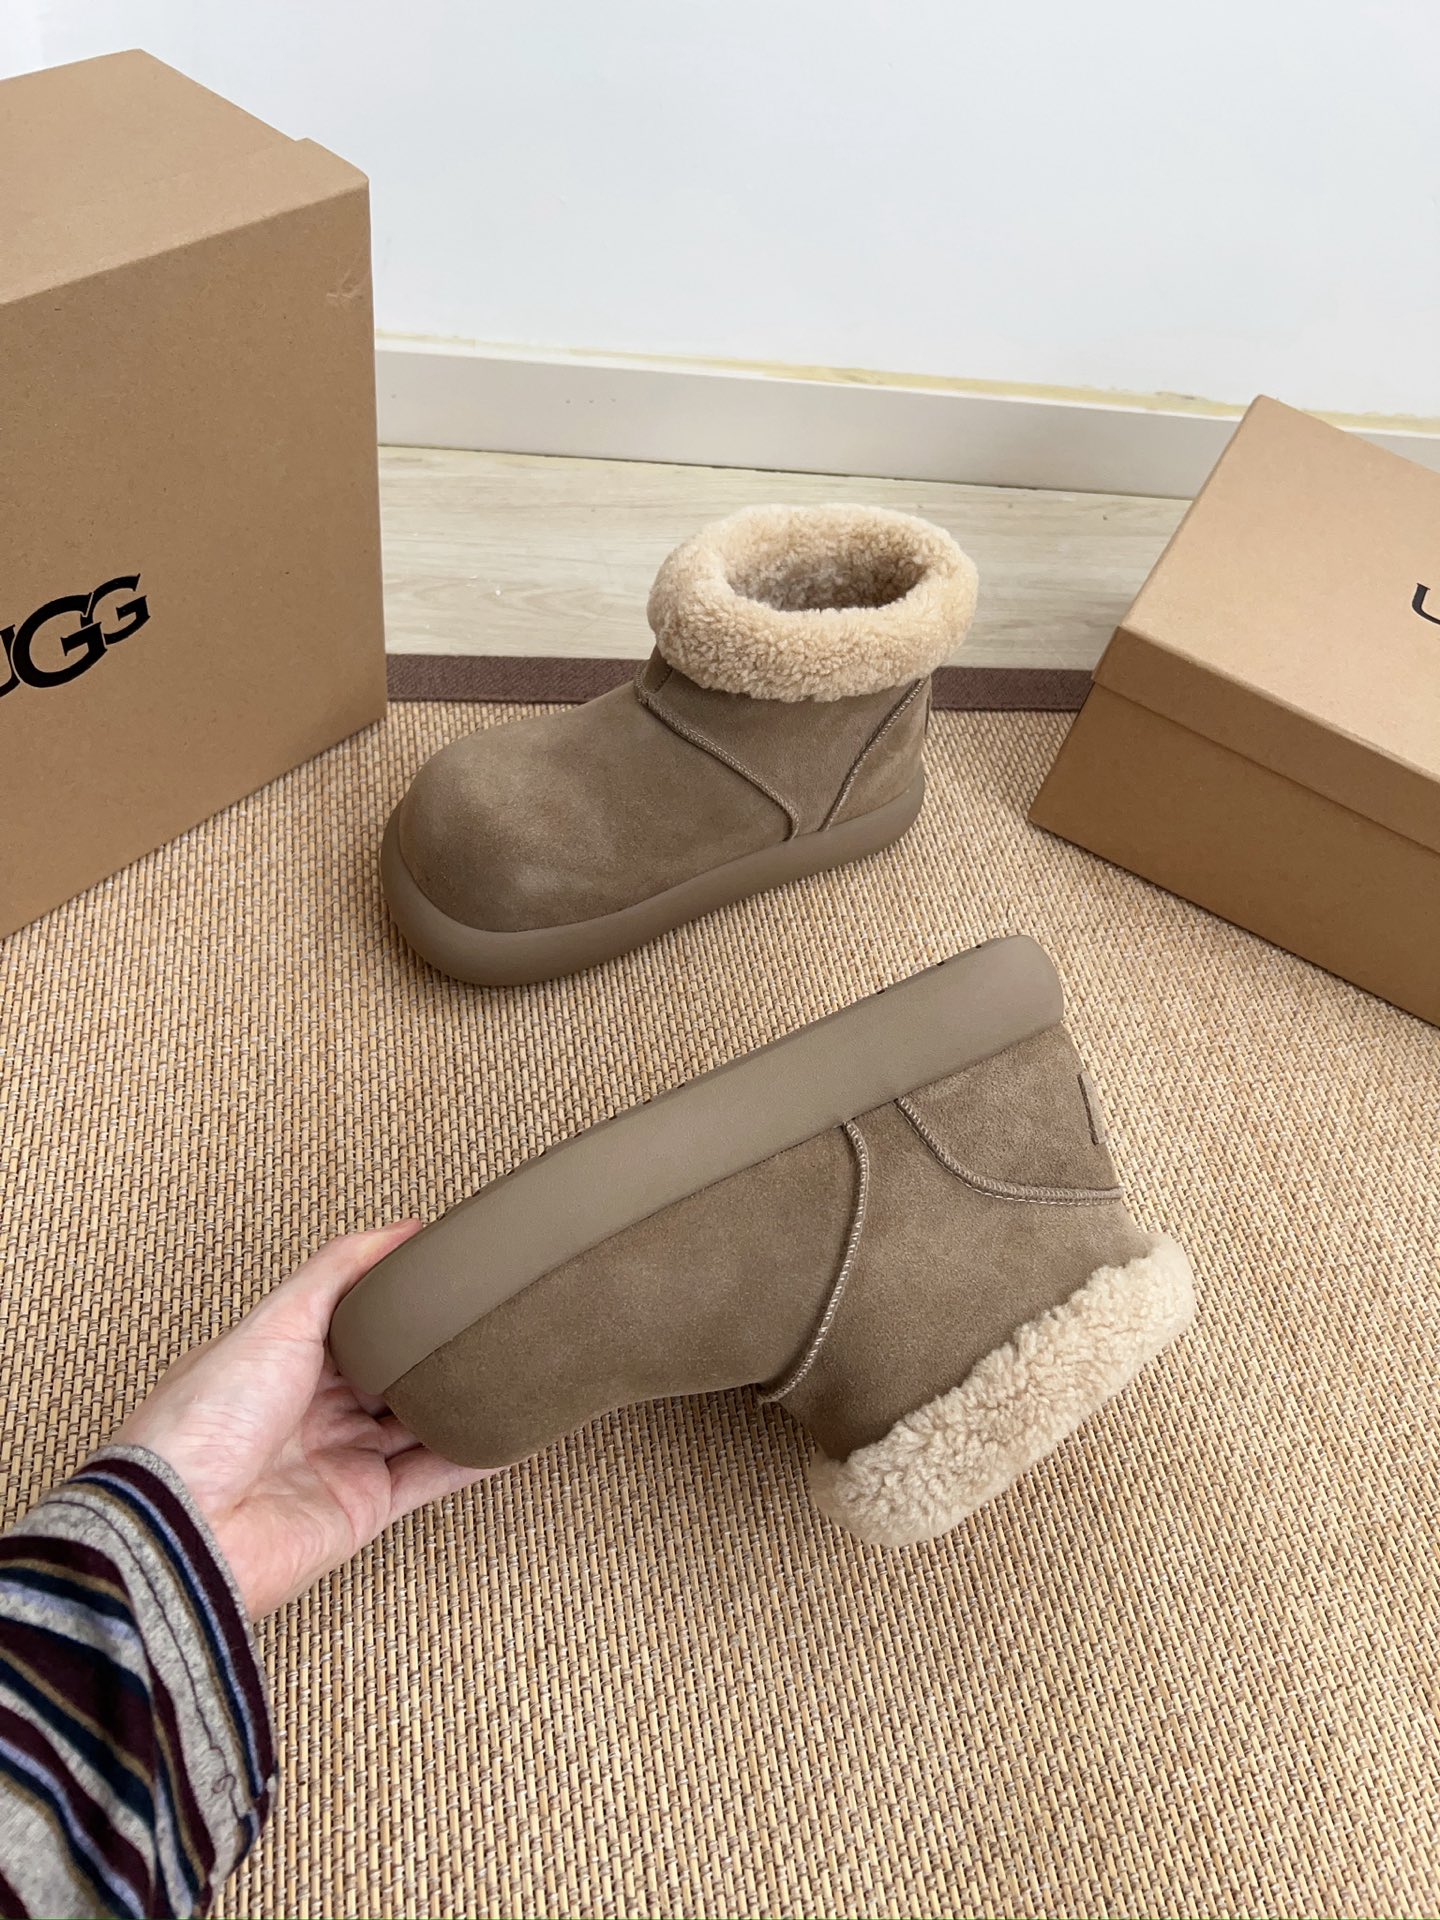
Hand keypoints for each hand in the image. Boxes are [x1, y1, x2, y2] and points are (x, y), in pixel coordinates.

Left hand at [113, 1224, 492, 1616]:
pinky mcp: (365, 1509)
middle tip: (488, 1314)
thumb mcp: (274, 1319)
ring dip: (458, 1400)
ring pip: (417, 1422)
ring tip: (509, 1364)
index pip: (353, 1320)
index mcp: (281, 1360)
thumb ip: (339, 1270)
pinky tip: (506, 1432)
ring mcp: (340, 1459)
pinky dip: (470, 1457)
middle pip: (390, 1372)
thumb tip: (401, 1228)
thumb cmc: (208, 1421)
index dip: (396, 1298)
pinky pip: (430, 1477)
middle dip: (432, 1349)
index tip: (447, 1270)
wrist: (187, 1529)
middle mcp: (312, 1410)